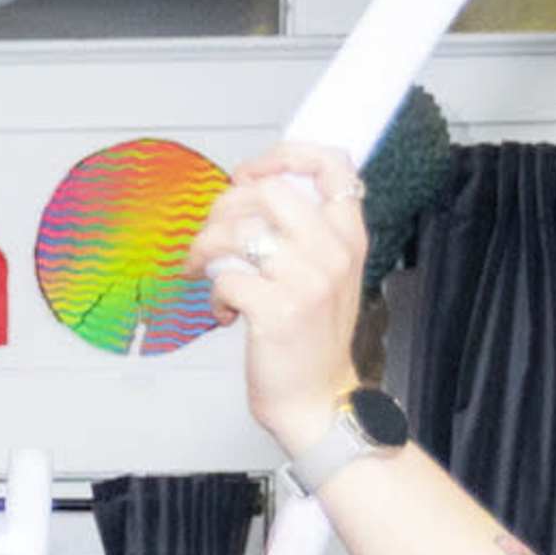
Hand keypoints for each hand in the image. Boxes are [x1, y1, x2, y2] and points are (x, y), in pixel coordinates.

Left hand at [189, 147, 369, 457]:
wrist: (317, 398)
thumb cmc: (312, 338)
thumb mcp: (326, 275)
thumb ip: (305, 234)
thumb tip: (255, 197)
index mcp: (350, 235)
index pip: (332, 165)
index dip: (283, 156)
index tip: (249, 174)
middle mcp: (333, 251)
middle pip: (268, 192)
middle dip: (223, 209)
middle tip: (210, 238)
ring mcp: (307, 280)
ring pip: (238, 232)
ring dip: (206, 250)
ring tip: (205, 274)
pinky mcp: (276, 310)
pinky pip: (225, 278)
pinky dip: (213, 294)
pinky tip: (224, 312)